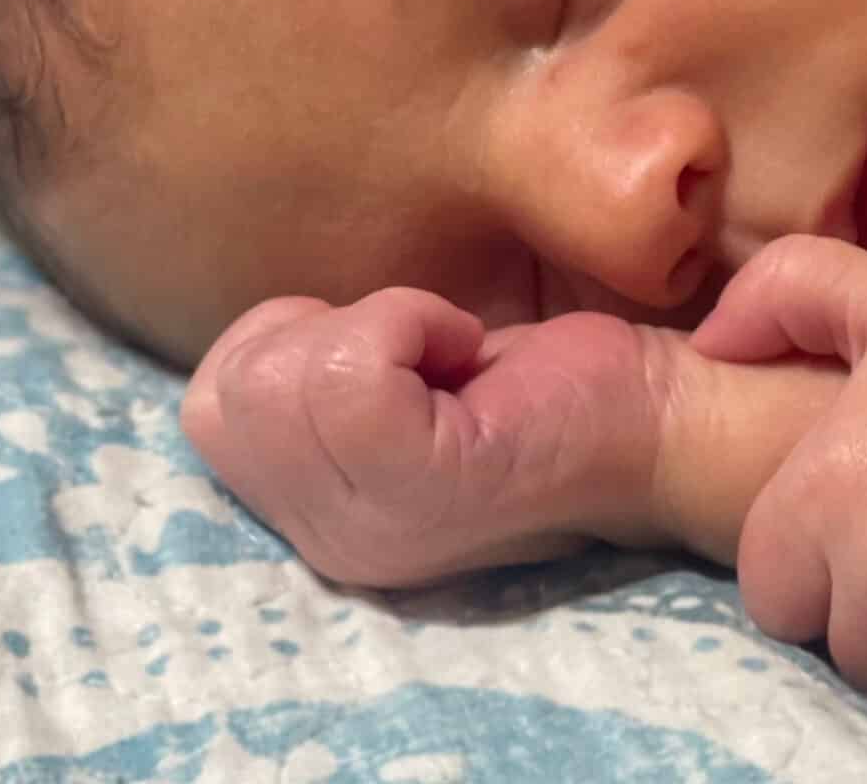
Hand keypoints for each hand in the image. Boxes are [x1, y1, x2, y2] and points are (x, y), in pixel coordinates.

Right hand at [181, 288, 679, 586]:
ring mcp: (376, 528)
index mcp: (312, 520)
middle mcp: (329, 546)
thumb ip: (307, 387)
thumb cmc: (534, 381)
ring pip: (283, 377)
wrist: (658, 413)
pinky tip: (472, 354)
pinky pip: (355, 364)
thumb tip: (259, 347)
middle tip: (422, 357)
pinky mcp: (432, 487)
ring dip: (374, 323)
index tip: (392, 357)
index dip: (293, 342)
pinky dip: (410, 320)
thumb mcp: (388, 386)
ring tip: (447, 360)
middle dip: (323, 330)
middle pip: (226, 394)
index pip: (208, 410)